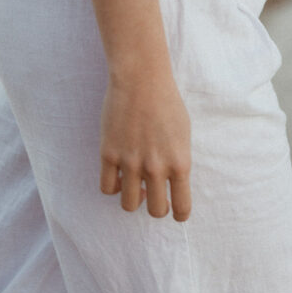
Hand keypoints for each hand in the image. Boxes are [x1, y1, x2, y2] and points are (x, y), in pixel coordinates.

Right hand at [100, 72, 191, 221]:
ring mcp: (131, 162)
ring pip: (129, 204)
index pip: (181, 207)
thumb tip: (170, 184)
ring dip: (133, 199)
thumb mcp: (183, 133)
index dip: (178, 214)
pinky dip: (114, 187)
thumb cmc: (167, 102)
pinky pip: (108, 188)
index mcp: (179, 162)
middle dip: (156, 207)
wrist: (142, 78)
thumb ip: (178, 160)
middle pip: (155, 210)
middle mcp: (156, 167)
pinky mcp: (109, 154)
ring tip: (135, 186)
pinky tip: (118, 175)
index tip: (176, 212)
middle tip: (154, 196)